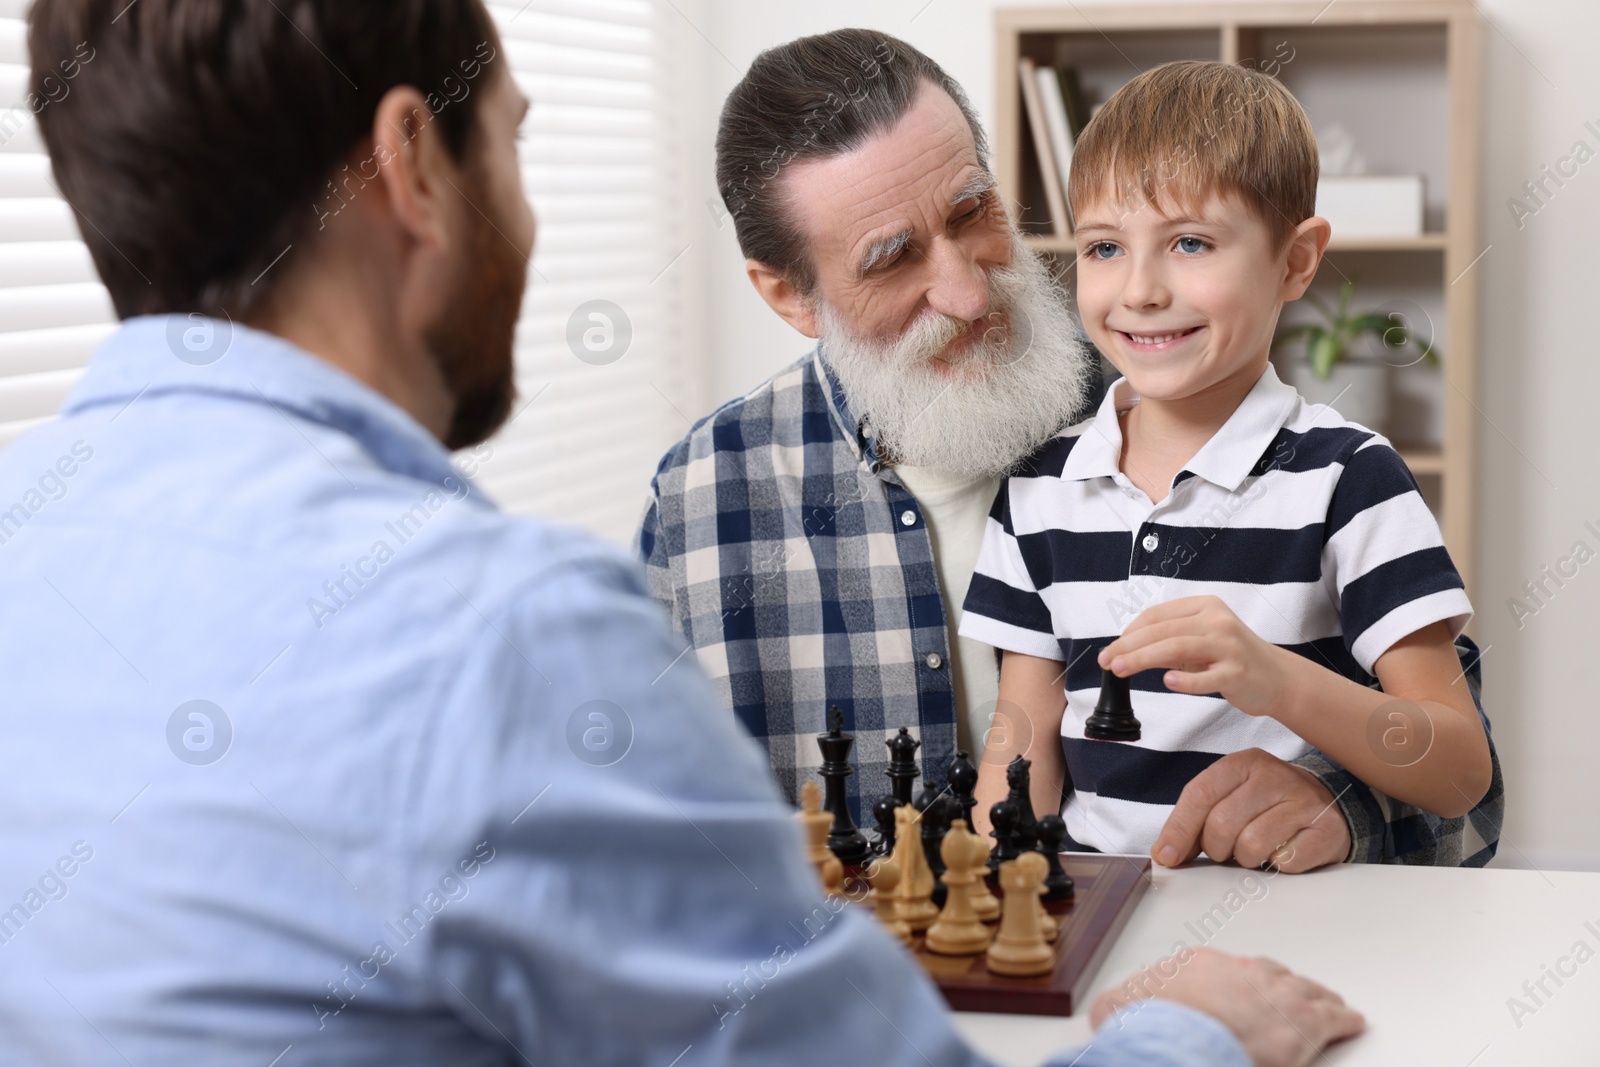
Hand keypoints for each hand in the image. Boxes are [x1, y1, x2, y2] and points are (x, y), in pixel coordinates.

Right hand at [1090, 947, 1364, 1066]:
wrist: (1173, 1039)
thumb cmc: (1150, 1027)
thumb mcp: (1117, 1007)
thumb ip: (1121, 1003)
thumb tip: (1108, 1011)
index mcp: (1202, 965)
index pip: (1229, 968)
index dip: (1240, 982)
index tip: (1243, 992)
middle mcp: (1242, 972)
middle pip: (1272, 974)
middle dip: (1283, 984)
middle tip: (1293, 994)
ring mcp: (1274, 996)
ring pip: (1305, 991)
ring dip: (1318, 997)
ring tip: (1328, 1003)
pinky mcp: (1301, 1027)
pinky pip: (1332, 1018)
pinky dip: (1343, 1019)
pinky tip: (1350, 1020)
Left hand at [1098, 596, 1287, 714]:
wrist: (1277, 677)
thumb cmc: (1232, 657)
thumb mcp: (1200, 640)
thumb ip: (1168, 640)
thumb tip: (1125, 648)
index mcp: (1205, 606)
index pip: (1157, 615)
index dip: (1129, 632)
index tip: (1111, 648)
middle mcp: (1217, 621)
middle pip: (1163, 631)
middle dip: (1128, 646)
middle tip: (1106, 661)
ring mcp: (1229, 646)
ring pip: (1178, 648)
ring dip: (1143, 659)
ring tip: (1121, 669)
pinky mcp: (1238, 672)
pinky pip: (1207, 677)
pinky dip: (1185, 680)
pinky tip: (1167, 682)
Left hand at [1152, 748, 1349, 871]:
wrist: (1326, 805)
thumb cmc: (1267, 804)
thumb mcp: (1230, 797)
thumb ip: (1196, 820)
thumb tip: (1165, 852)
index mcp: (1244, 763)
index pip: (1200, 793)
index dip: (1179, 828)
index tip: (1167, 856)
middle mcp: (1275, 776)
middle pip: (1222, 824)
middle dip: (1216, 848)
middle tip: (1227, 849)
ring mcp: (1304, 802)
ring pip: (1252, 845)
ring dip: (1247, 858)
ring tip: (1257, 848)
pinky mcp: (1326, 830)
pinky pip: (1285, 862)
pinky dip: (1277, 866)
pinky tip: (1283, 851)